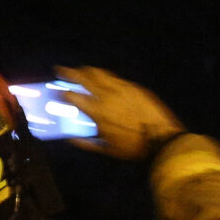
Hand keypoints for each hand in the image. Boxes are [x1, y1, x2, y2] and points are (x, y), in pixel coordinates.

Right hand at [51, 66, 181, 159]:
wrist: (162, 140)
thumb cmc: (133, 149)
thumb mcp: (106, 149)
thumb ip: (86, 142)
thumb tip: (71, 138)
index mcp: (97, 111)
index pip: (73, 96)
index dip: (62, 92)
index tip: (58, 92)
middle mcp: (107, 95)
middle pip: (83, 77)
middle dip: (70, 72)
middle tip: (61, 70)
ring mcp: (122, 88)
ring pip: (100, 73)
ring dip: (87, 71)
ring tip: (81, 70)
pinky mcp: (134, 87)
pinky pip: (115, 78)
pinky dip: (104, 77)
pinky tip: (103, 79)